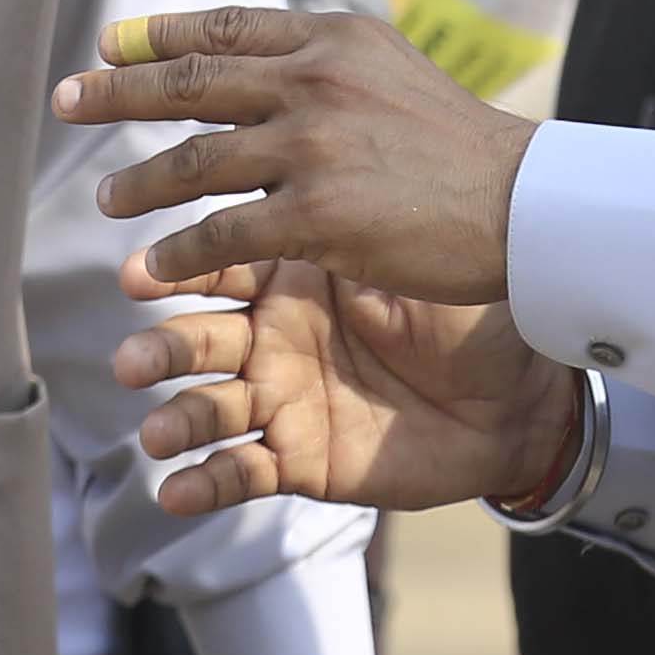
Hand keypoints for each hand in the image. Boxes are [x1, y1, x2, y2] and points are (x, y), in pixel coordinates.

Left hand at [56, 8, 536, 302]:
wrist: (526, 203)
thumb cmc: (464, 149)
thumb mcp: (396, 75)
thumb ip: (331, 68)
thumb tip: (271, 63)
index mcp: (334, 40)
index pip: (227, 27)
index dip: (159, 33)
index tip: (109, 42)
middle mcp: (315, 80)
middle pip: (190, 80)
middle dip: (118, 89)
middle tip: (68, 98)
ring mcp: (313, 146)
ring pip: (194, 161)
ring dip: (139, 183)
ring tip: (104, 201)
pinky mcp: (318, 214)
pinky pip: (222, 233)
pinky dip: (180, 253)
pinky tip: (153, 269)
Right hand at [116, 260, 577, 516]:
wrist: (520, 396)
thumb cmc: (465, 314)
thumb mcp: (402, 261)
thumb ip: (343, 227)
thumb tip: (290, 163)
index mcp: (290, 279)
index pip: (216, 265)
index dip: (173, 270)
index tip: (135, 273)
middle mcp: (272, 339)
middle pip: (197, 340)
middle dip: (160, 350)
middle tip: (133, 360)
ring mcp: (281, 401)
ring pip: (209, 409)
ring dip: (176, 420)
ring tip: (155, 432)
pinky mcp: (299, 461)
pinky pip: (243, 474)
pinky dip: (205, 484)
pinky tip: (175, 491)